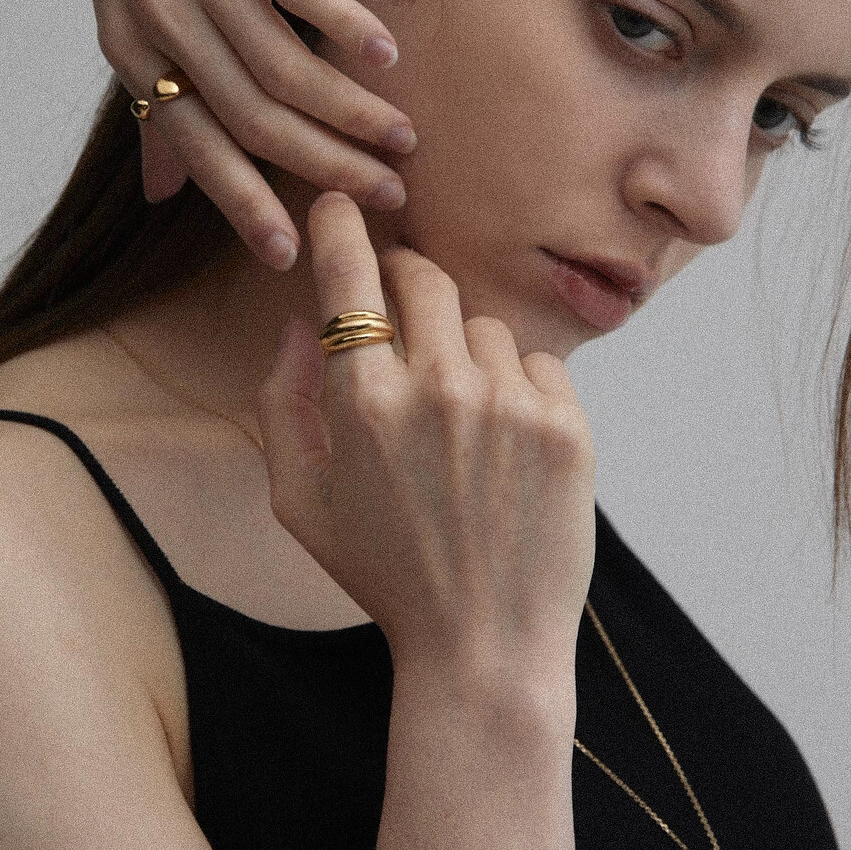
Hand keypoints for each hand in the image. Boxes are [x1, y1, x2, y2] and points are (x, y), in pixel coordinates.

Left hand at [77, 0, 417, 272]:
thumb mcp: (131, 5)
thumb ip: (153, 98)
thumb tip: (157, 198)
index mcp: (129, 48)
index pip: (198, 148)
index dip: (248, 205)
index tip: (297, 254)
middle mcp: (153, 14)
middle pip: (252, 117)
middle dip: (324, 165)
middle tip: (388, 194)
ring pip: (280, 65)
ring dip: (350, 109)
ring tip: (403, 133)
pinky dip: (345, 27)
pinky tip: (387, 54)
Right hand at [256, 192, 596, 688]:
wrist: (484, 646)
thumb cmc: (383, 573)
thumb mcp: (298, 500)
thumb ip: (282, 402)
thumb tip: (299, 323)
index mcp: (364, 403)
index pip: (349, 277)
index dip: (338, 227)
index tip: (336, 203)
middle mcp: (439, 389)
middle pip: (424, 277)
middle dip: (405, 280)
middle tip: (401, 313)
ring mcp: (510, 405)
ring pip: (482, 325)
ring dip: (464, 352)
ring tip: (460, 424)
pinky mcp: (568, 426)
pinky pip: (535, 362)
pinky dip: (517, 387)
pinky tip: (504, 446)